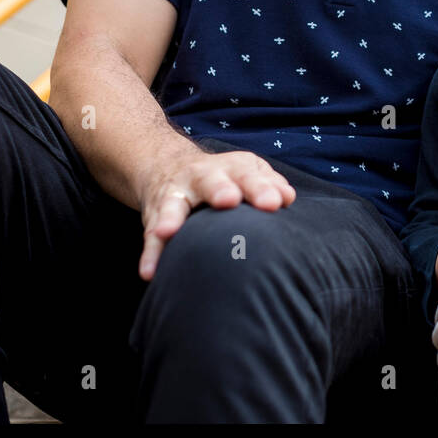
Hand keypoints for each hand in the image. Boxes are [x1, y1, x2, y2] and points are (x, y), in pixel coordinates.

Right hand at [138, 149, 296, 280]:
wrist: (170, 165)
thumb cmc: (224, 177)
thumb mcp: (248, 172)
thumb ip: (268, 184)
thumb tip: (287, 197)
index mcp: (232, 168)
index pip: (249, 176)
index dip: (261, 188)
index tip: (275, 202)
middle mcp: (202, 177)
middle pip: (210, 181)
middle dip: (219, 189)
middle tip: (229, 200)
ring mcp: (176, 194)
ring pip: (173, 205)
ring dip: (171, 218)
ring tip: (168, 232)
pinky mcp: (156, 215)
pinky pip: (151, 236)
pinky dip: (150, 253)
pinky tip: (150, 272)